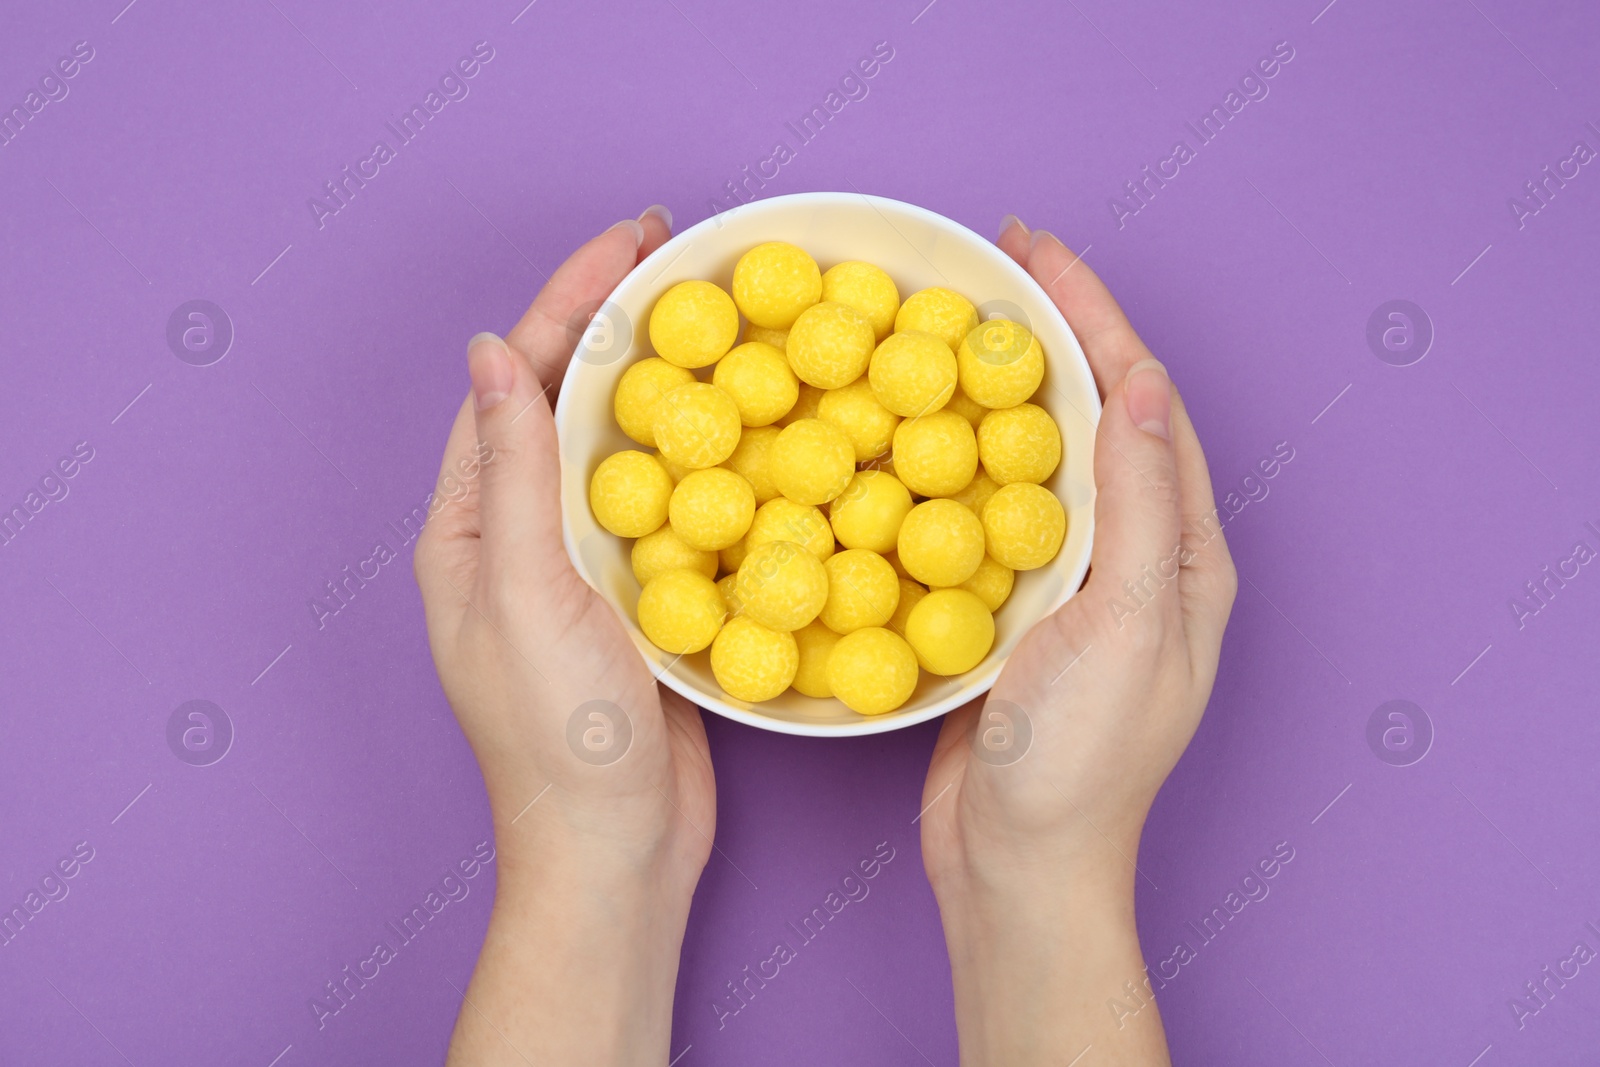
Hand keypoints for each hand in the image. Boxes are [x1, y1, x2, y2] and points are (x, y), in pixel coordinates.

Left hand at [414, 207, 714, 1065]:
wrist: (614, 852)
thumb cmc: (560, 738)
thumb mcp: (528, 595)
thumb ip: (514, 475)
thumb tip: (488, 353)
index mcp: (471, 530)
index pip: (514, 383)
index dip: (567, 301)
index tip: (632, 241)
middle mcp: (519, 537)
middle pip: (566, 400)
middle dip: (615, 321)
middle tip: (678, 254)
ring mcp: (581, 567)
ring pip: (622, 444)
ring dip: (662, 378)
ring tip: (714, 314)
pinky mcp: (638, 597)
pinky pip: (668, 501)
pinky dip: (701, 452)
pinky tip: (744, 424)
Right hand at [919, 220, 1237, 1064]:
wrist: (1017, 869)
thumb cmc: (1079, 762)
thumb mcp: (1125, 625)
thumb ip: (1137, 506)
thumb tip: (1139, 383)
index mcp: (1182, 554)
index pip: (1143, 402)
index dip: (1093, 315)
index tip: (1032, 250)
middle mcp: (1136, 558)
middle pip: (1094, 415)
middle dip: (1050, 334)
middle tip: (990, 266)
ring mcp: (1072, 584)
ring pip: (1038, 456)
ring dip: (1000, 386)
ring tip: (952, 327)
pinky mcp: (1013, 610)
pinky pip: (988, 511)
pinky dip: (957, 458)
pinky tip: (914, 434)